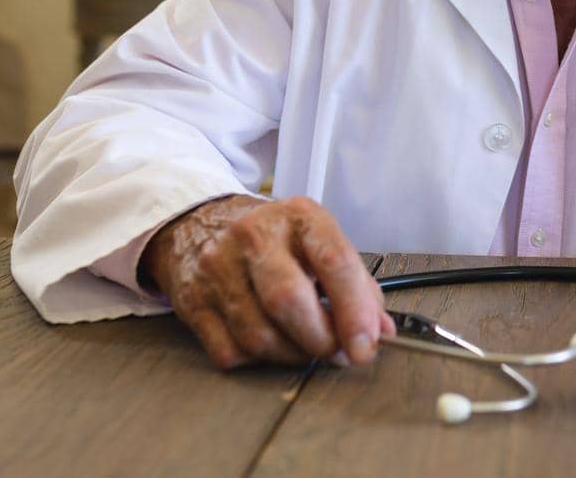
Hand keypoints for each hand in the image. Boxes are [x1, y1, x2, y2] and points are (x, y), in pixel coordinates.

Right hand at [140, 194, 392, 370]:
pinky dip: (260, 360)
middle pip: (288, 300)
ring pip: (260, 335)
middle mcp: (254, 236)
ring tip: (306, 346)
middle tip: (337, 352)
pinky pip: (232, 351)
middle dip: (321, 339)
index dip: (354, 310)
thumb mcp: (319, 242)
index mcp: (298, 216)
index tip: (366, 345)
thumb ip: (357, 284)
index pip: (333, 261)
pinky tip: (272, 342)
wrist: (201, 224)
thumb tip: (382, 332)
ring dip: (293, 354)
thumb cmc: (275, 239)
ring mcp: (218, 268)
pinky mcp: (194, 302)